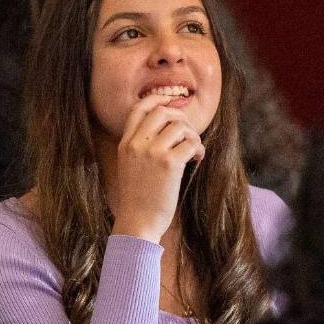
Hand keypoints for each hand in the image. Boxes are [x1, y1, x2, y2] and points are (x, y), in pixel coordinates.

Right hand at [107, 94, 203, 242]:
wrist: (137, 223)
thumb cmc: (137, 199)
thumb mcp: (129, 166)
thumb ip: (140, 147)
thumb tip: (168, 130)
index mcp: (125, 143)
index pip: (140, 108)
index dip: (159, 100)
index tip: (173, 105)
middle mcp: (136, 143)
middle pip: (163, 111)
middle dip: (181, 119)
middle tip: (188, 135)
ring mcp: (152, 152)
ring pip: (180, 126)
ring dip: (192, 136)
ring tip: (193, 151)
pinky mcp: (169, 164)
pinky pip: (191, 143)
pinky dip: (198, 148)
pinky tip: (196, 159)